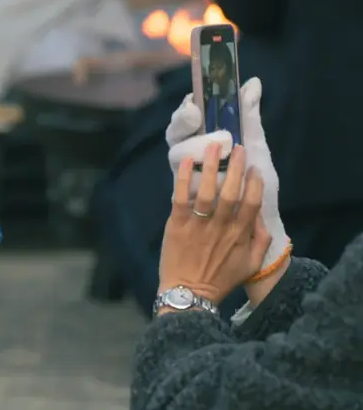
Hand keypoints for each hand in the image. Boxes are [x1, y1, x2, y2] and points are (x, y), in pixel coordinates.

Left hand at [165, 77, 290, 291]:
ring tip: (212, 146)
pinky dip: (183, 179)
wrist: (188, 294)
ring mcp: (198, 225)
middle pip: (231, 192)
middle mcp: (221, 227)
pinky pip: (181, 197)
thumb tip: (263, 218)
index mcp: (239, 236)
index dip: (254, 184)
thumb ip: (260, 241)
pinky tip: (185, 161)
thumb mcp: (250, 265)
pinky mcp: (177, 224)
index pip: (251, 203)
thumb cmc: (219, 280)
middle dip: (236, 168)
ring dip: (210, 167)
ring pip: (207, 191)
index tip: (254, 168)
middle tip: (237, 148)